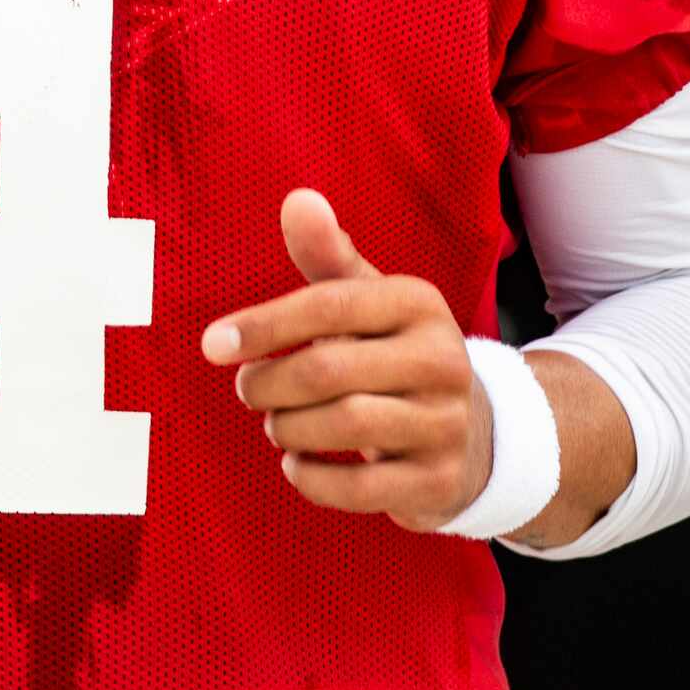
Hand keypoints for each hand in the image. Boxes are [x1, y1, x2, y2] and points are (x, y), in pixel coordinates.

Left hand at [203, 188, 495, 532]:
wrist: (475, 434)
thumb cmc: (396, 354)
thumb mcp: (370, 300)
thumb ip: (328, 256)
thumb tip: (297, 200)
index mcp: (419, 303)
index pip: (328, 306)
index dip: (263, 325)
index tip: (213, 344)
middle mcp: (442, 358)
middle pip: (329, 369)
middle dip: (269, 383)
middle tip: (247, 390)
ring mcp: (446, 423)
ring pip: (345, 426)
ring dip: (288, 428)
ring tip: (276, 423)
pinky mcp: (439, 481)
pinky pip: (361, 489)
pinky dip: (312, 478)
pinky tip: (296, 462)